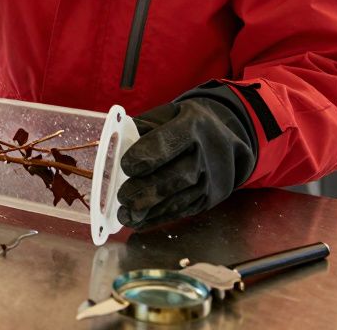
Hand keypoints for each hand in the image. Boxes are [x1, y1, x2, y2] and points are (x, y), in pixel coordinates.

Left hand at [118, 95, 256, 229]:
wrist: (226, 139)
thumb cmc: (184, 125)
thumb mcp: (167, 115)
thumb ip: (141, 128)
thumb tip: (111, 145)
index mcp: (193, 124)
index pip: (168, 141)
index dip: (145, 155)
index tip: (125, 166)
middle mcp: (207, 153)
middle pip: (177, 176)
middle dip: (146, 189)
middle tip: (122, 197)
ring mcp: (212, 178)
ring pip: (180, 198)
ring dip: (150, 210)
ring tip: (125, 214)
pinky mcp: (211, 198)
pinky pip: (183, 210)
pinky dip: (159, 217)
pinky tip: (140, 220)